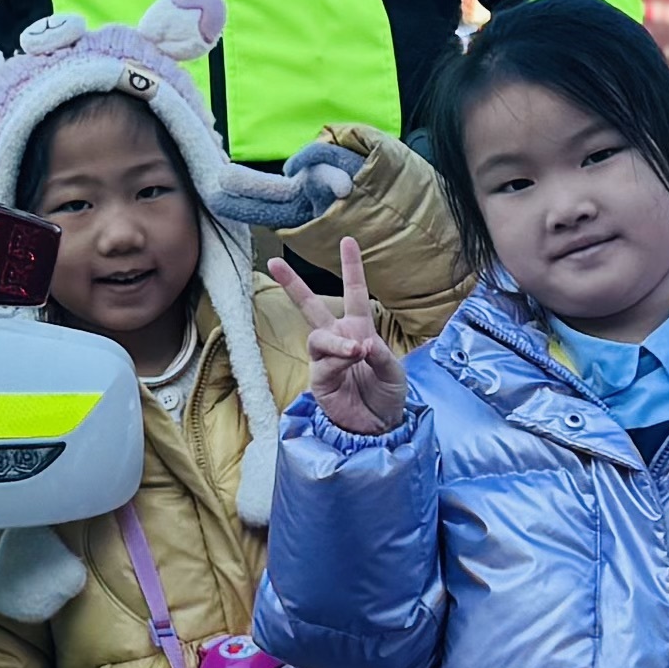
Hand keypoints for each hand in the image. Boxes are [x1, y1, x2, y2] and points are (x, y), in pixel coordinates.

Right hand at [268, 237, 405, 437]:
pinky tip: (353, 359)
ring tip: (355, 349)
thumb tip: (361, 342)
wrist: (380, 427)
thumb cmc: (387, 395)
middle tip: (274, 262)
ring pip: (317, 338)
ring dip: (336, 341)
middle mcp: (338, 339)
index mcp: (359, 329)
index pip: (354, 293)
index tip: (348, 240)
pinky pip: (323, 364)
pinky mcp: (319, 381)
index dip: (351, 267)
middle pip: (311, 307)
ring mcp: (325, 360)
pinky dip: (339, 359)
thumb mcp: (394, 372)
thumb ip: (381, 355)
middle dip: (292, 284)